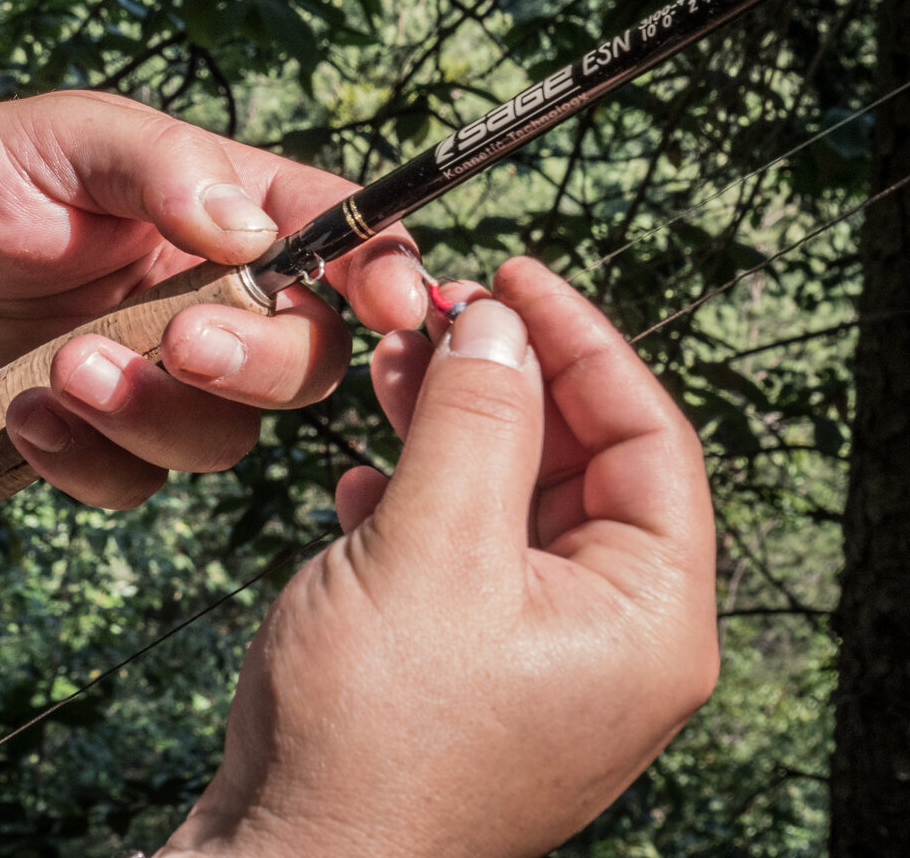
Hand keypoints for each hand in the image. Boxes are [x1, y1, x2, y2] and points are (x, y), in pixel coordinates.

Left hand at [0, 91, 428, 507]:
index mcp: (220, 207)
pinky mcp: (103, 440)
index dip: (381, 272)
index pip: (336, 236)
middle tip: (178, 340)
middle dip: (254, 360)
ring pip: (225, 435)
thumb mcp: (54, 138)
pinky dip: (87, 457)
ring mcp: (160, 377)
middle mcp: (209, 296)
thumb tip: (252, 229)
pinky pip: (136, 482)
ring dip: (153, 411)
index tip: (390, 306)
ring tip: (60, 368)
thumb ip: (154, 165)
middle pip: (306, 358)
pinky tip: (24, 412)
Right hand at [163, 258, 717, 857]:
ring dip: (454, 425)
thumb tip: (497, 324)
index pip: (650, 439)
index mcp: (647, 620)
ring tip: (388, 366)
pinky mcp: (469, 667)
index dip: (582, 341)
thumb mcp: (430, 546)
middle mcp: (611, 640)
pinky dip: (419, 495)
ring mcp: (540, 658)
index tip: (512, 275)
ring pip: (515, 499)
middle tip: (435, 311)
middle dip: (507, 377)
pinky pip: (466, 551)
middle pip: (584, 463)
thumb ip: (474, 420)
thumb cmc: (374, 735)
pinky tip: (362, 479)